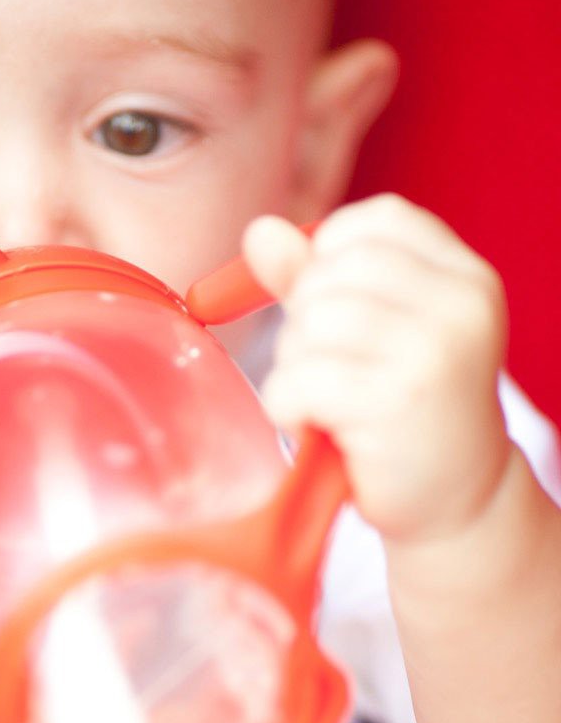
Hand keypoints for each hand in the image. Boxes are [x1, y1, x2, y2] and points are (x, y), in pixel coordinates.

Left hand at [243, 194, 511, 545]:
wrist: (455, 501)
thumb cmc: (406, 411)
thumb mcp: (372, 332)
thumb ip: (313, 276)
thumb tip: (259, 230)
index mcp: (463, 274)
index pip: (373, 220)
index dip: (326, 259)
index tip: (333, 310)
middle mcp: (460, 302)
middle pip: (329, 272)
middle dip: (304, 323)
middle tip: (333, 373)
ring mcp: (433, 350)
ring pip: (308, 324)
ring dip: (294, 369)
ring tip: (327, 403)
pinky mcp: (397, 400)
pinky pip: (296, 380)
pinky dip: (287, 408)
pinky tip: (318, 428)